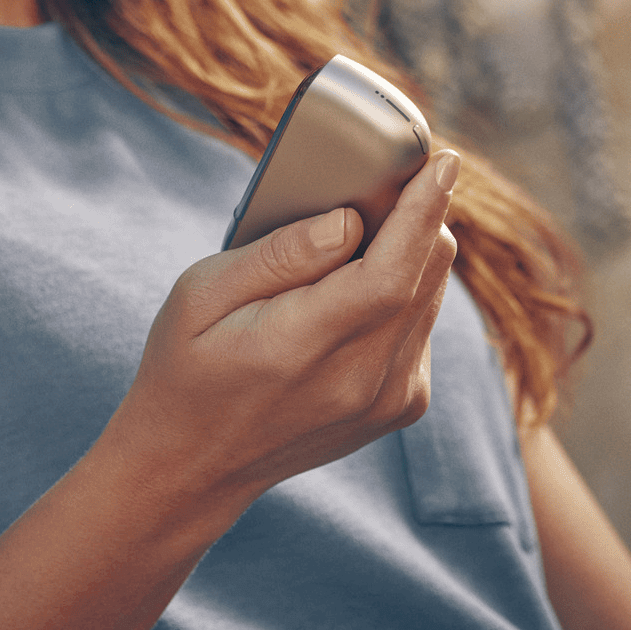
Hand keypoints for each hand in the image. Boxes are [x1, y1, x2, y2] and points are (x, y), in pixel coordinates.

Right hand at [103, 148, 461, 508]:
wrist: (194, 467)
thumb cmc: (187, 367)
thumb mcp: (201, 296)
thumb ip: (278, 255)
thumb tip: (348, 221)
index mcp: (304, 347)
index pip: (391, 272)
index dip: (423, 212)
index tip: (443, 162)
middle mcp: (361, 380)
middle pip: (425, 275)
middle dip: (420, 217)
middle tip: (392, 180)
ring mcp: (388, 400)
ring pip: (433, 297)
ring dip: (411, 255)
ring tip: (363, 236)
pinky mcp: (402, 407)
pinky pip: (424, 327)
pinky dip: (405, 294)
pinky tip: (359, 293)